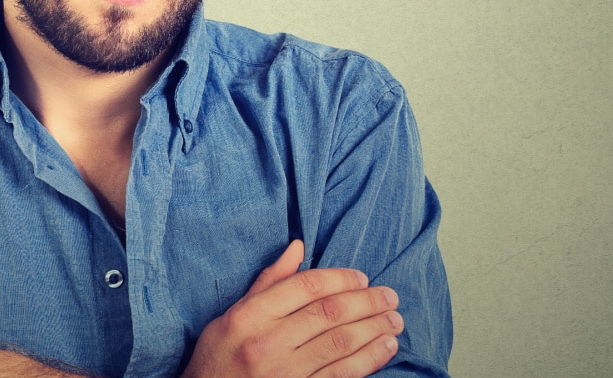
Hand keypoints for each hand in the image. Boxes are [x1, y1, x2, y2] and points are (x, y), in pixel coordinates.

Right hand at [180, 240, 402, 377]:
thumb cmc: (218, 358)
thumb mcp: (231, 315)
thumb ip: (268, 283)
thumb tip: (298, 248)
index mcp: (250, 316)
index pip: (305, 287)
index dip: (340, 279)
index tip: (362, 278)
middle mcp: (267, 342)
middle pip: (329, 313)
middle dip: (367, 302)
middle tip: (390, 297)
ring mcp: (284, 372)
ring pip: (340, 343)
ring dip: (374, 330)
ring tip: (394, 321)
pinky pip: (340, 375)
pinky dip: (368, 360)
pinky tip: (385, 349)